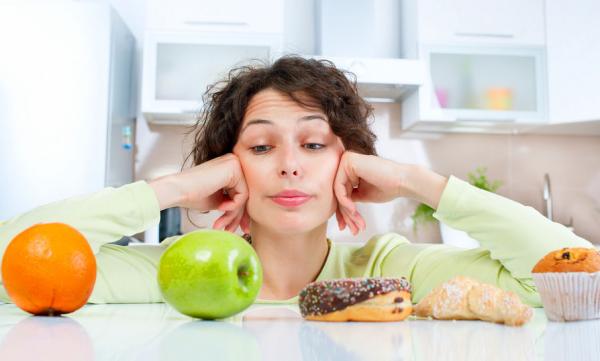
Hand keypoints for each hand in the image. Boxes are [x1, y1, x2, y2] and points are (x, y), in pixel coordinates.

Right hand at [149, 153, 249, 232]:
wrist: (177, 190)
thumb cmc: (192, 195)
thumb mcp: (219, 201)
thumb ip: (233, 203)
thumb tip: (246, 217)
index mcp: (230, 168)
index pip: (242, 193)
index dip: (240, 213)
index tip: (237, 227)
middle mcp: (234, 162)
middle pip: (244, 194)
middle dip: (237, 216)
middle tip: (230, 229)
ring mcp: (234, 163)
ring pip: (244, 196)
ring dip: (233, 214)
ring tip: (221, 223)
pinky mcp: (234, 167)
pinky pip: (243, 193)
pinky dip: (233, 205)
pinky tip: (221, 207)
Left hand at [333, 151, 447, 234]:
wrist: (403, 182)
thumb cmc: (387, 187)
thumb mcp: (362, 194)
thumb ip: (349, 197)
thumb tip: (336, 207)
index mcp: (349, 168)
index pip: (340, 192)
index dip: (343, 212)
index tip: (346, 227)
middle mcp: (346, 162)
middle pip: (338, 192)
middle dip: (345, 214)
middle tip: (352, 230)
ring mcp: (346, 160)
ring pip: (337, 192)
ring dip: (346, 211)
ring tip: (356, 224)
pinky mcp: (348, 161)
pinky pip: (339, 186)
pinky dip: (345, 202)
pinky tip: (353, 211)